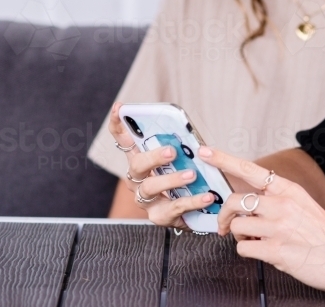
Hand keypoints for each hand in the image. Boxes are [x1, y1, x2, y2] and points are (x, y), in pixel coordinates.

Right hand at [108, 102, 251, 228]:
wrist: (201, 211)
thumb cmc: (191, 178)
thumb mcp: (187, 159)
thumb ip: (185, 148)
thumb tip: (192, 135)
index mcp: (142, 160)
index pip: (124, 139)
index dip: (118, 124)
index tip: (119, 108)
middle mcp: (138, 179)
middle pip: (136, 165)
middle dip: (153, 157)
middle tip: (171, 151)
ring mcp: (146, 199)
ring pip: (149, 188)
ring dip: (171, 179)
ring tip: (192, 175)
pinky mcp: (159, 216)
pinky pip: (173, 208)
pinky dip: (191, 201)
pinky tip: (206, 196)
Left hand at [200, 145, 324, 295]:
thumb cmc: (323, 234)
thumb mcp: (302, 205)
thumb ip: (275, 201)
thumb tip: (245, 207)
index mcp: (288, 190)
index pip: (250, 170)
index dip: (223, 160)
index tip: (204, 152)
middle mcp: (282, 205)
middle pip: (234, 201)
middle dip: (225, 215)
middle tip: (226, 225)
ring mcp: (279, 227)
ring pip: (236, 227)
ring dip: (240, 237)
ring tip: (256, 240)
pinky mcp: (276, 251)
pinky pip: (243, 249)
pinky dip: (248, 252)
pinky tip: (263, 252)